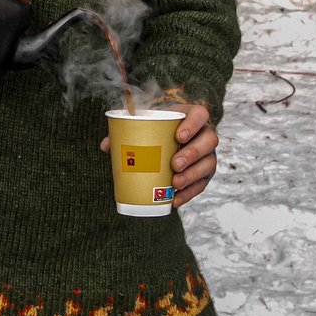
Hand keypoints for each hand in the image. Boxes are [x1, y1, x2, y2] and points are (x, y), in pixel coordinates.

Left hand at [99, 101, 217, 208]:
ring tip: (175, 184)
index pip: (200, 114)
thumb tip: (106, 145)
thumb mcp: (145, 126)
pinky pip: (202, 184)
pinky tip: (176, 201)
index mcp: (191, 116)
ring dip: (193, 175)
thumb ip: (126, 132)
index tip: (178, 135)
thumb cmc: (156, 131)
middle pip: (209, 141)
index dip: (193, 124)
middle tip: (174, 164)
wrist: (169, 142)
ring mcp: (207, 155)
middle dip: (193, 153)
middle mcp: (205, 135)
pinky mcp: (205, 174)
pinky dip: (189, 194)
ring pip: (208, 164)